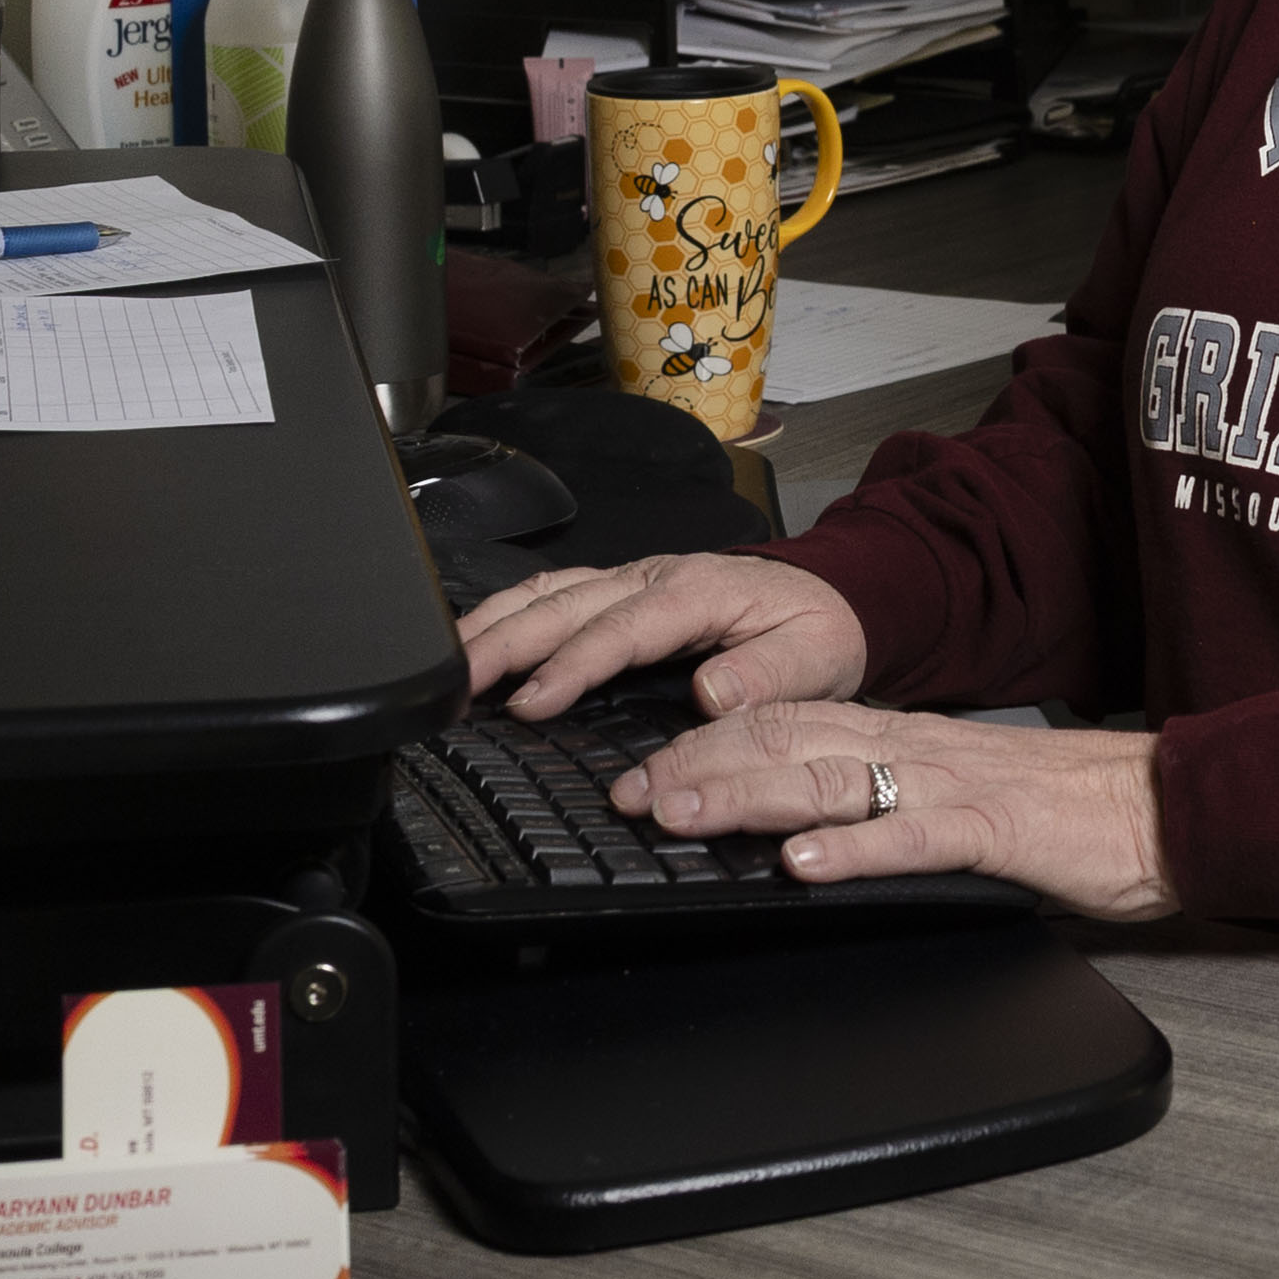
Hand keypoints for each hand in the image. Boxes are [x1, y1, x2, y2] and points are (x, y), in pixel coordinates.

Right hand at [458, 551, 863, 722]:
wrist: (829, 595)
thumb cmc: (817, 627)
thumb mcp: (817, 657)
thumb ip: (768, 675)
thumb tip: (714, 693)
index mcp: (696, 591)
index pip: (620, 628)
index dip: (571, 665)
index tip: (532, 701)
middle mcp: (654, 577)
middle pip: (564, 601)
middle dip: (503, 640)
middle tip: (456, 683)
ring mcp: (632, 580)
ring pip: (547, 591)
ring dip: (493, 623)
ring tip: (448, 662)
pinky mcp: (619, 592)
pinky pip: (553, 595)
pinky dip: (508, 615)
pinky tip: (478, 639)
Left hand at [618, 701, 1175, 919]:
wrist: (1160, 806)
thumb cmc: (1060, 808)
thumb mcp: (949, 794)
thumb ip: (880, 800)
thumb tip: (796, 827)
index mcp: (900, 738)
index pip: (785, 722)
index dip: (705, 745)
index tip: (640, 773)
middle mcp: (914, 749)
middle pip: (789, 740)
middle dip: (701, 765)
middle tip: (630, 793)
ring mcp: (954, 785)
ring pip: (836, 776)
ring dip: (751, 798)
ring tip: (685, 817)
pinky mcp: (998, 830)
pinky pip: (918, 835)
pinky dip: (857, 848)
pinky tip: (806, 864)